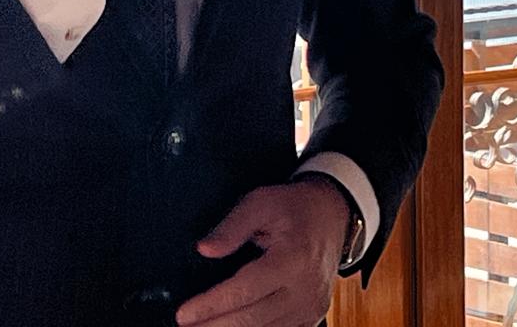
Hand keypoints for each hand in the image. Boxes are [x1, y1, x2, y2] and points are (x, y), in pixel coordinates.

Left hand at [175, 179, 349, 326]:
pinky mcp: (313, 316)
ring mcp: (311, 307)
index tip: (184, 314)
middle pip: (252, 318)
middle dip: (214, 325)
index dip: (211, 305)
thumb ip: (231, 226)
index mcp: (293, 259)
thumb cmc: (294, 207)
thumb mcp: (260, 202)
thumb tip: (204, 250)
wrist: (332, 215)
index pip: (244, 290)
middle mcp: (305, 289)